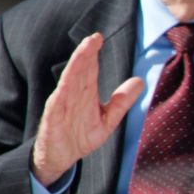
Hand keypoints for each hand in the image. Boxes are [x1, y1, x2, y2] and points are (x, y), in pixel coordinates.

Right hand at [30, 33, 143, 185]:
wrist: (61, 156)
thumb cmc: (81, 135)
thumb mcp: (108, 119)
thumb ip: (122, 101)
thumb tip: (139, 81)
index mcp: (85, 92)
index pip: (90, 68)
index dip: (93, 53)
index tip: (99, 37)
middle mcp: (73, 94)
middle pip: (80, 70)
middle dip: (85, 53)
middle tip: (94, 37)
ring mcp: (62, 105)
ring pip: (69, 82)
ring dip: (75, 67)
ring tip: (83, 52)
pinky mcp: (53, 118)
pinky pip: (58, 104)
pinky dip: (61, 94)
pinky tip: (65, 85)